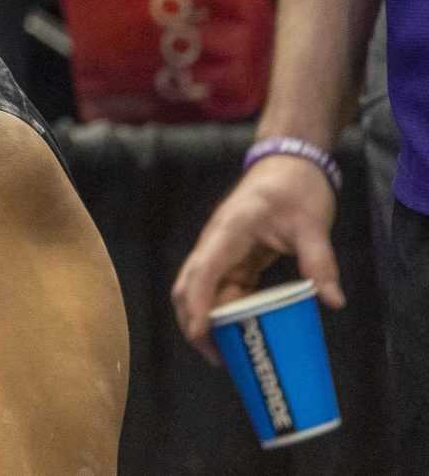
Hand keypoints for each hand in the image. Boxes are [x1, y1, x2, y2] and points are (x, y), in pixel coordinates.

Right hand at [171, 153, 344, 361]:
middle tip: (215, 357)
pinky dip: (224, 312)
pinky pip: (222, 288)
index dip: (198, 305)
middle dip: (193, 321)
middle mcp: (216, 243)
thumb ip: (320, 262)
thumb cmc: (296, 189)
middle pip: (188, 285)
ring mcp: (222, 250)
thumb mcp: (312, 225)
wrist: (288, 163)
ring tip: (226, 355)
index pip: (203, 272)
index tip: (202, 335)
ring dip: (207, 320)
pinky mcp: (233, 256)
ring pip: (201, 289)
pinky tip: (239, 332)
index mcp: (228, 232)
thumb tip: (332, 301)